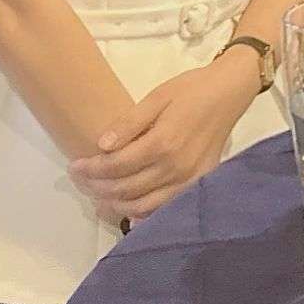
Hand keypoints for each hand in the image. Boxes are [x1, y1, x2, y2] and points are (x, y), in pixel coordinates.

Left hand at [68, 57, 260, 224]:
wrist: (229, 92)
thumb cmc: (191, 90)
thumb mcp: (156, 97)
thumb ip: (129, 123)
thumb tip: (102, 145)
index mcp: (163, 142)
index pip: (117, 166)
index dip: (91, 169)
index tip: (74, 166)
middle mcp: (175, 167)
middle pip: (126, 189)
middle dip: (97, 187)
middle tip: (80, 180)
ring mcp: (188, 180)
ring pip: (143, 205)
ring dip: (115, 204)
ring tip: (98, 195)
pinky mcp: (198, 184)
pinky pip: (165, 208)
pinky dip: (143, 214)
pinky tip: (128, 209)